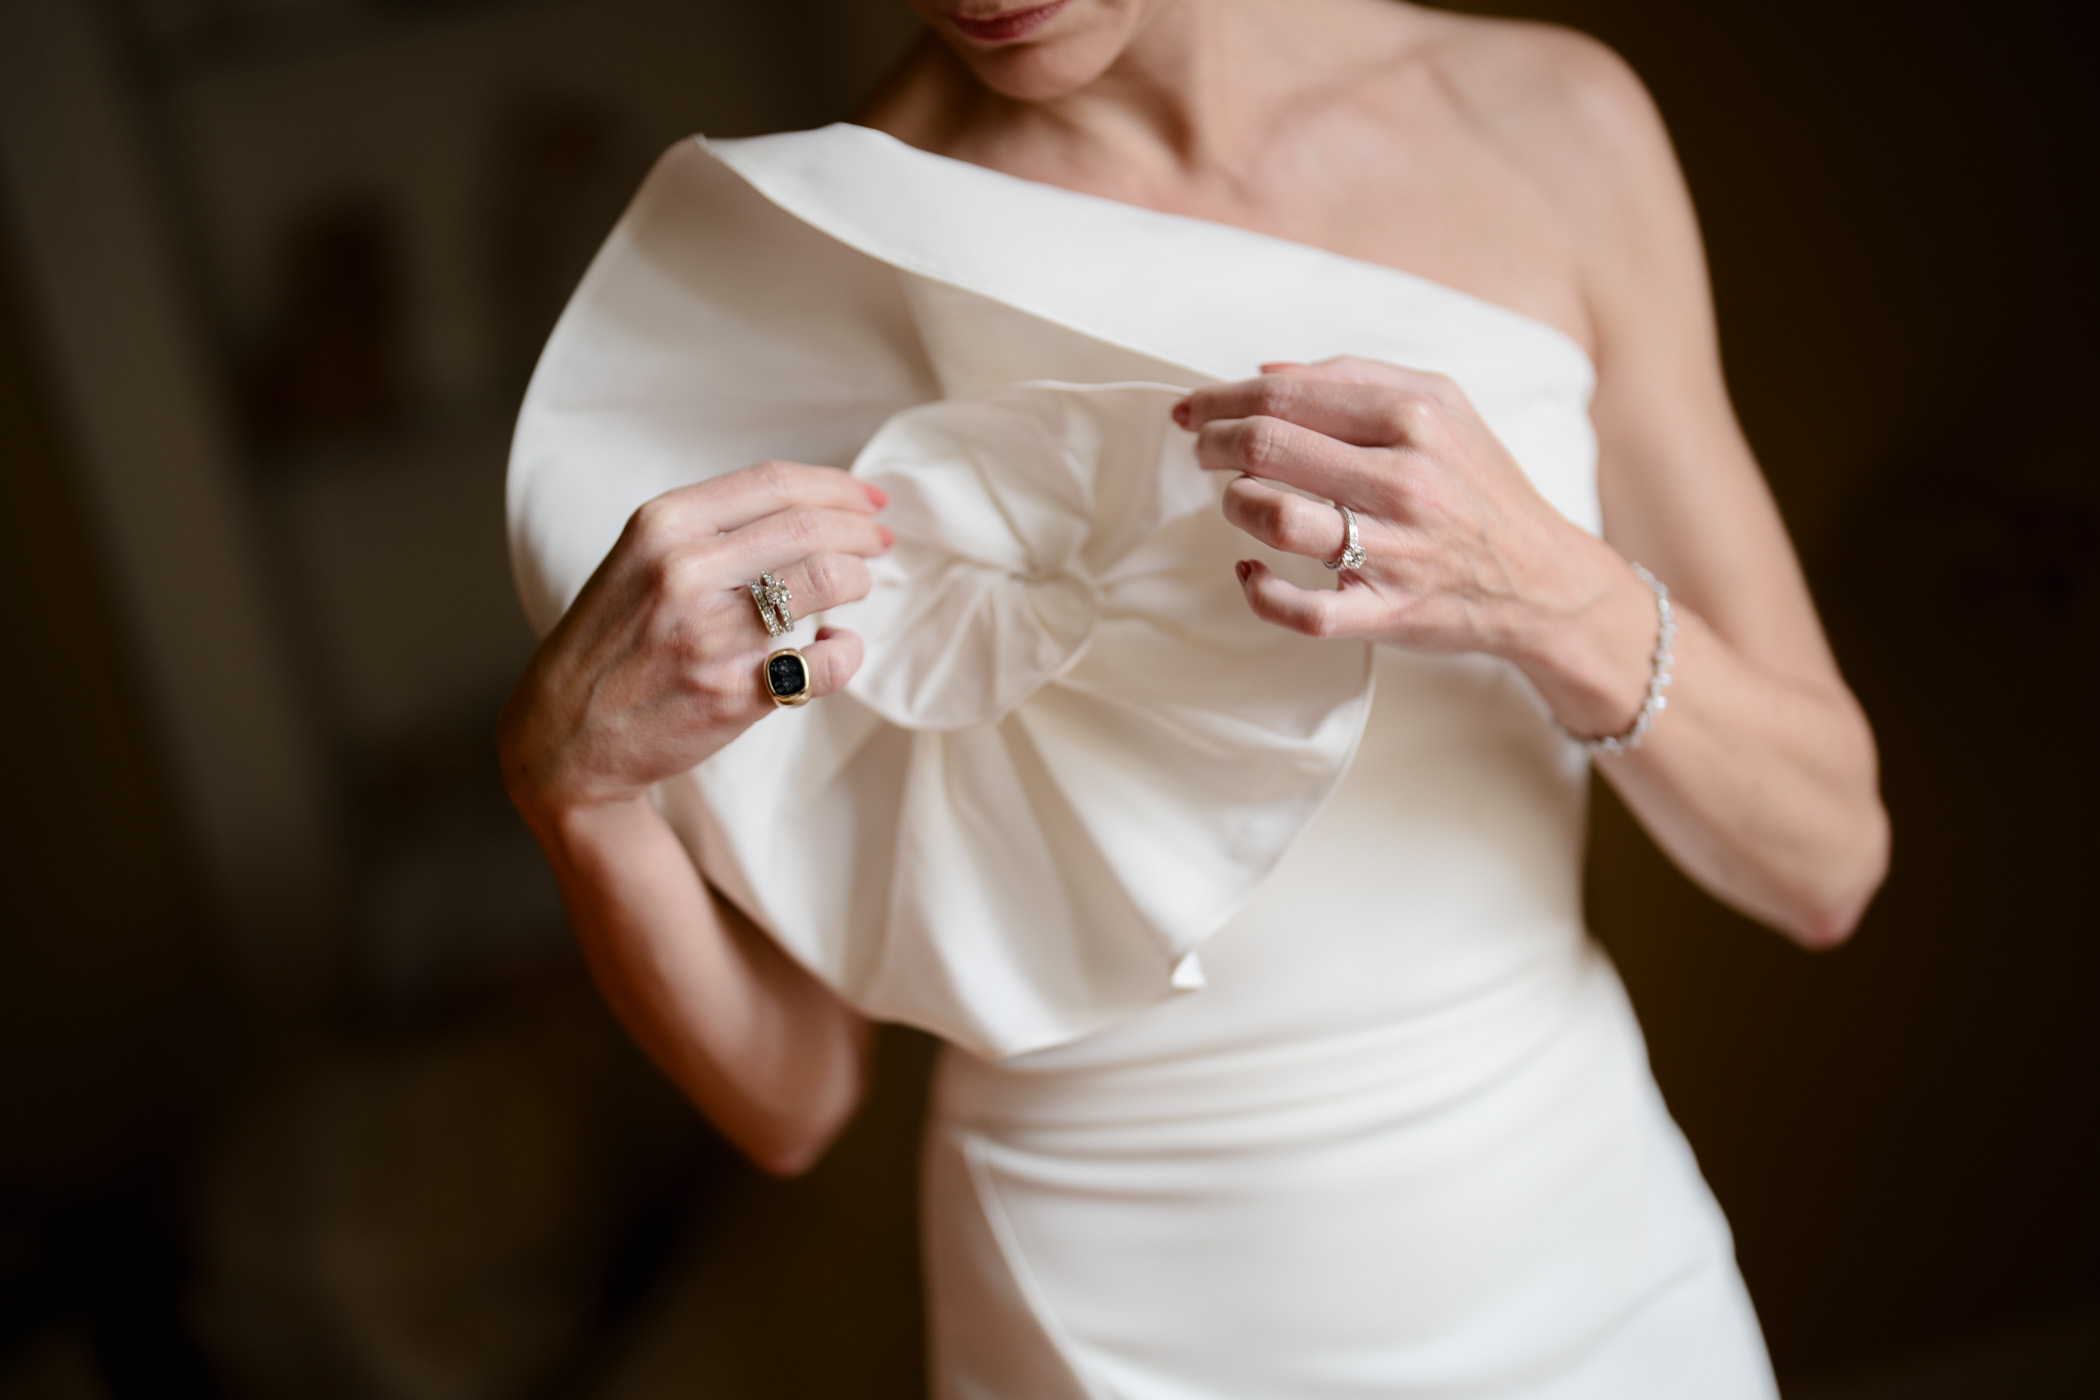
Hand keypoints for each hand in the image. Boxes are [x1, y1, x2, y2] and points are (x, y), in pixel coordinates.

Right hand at [498, 462, 891, 820]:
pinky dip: (848, 650)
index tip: (868, 502)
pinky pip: (827, 661)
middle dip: (861, 534)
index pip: (775, 483)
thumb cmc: (613, 642)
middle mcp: (685, 570)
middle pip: (811, 529)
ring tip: (856, 588)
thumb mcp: (639, 560)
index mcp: (663, 526)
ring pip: (828, 581)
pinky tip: (835, 645)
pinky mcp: (734, 693)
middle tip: (879, 544)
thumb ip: (710, 529)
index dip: (837, 488)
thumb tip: (809, 507)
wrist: (565, 736)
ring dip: (858, 581)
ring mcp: (711, 633)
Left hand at [1175, 356, 1654, 735]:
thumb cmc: (1480, 485)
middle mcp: (1405, 481)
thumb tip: (1263, 373)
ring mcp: (1396, 550)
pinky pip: (1302, 610)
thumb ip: (1353, 378)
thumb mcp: (1441, 404)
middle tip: (1203, 452)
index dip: (1221, 401)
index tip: (1194, 411)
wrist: (1543, 578)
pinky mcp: (1387, 612)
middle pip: (1268, 448)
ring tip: (1236, 501)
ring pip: (1278, 521)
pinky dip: (1260, 592)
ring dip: (1236, 506)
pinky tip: (1249, 573)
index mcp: (1413, 418)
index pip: (1286, 397)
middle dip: (1215, 446)